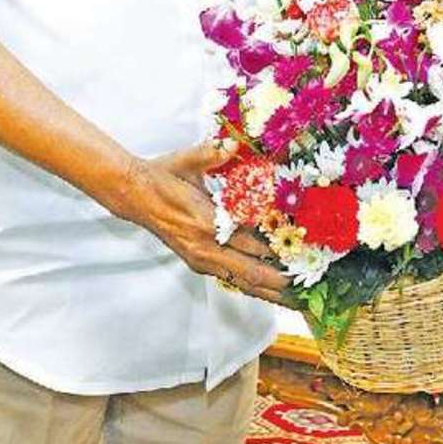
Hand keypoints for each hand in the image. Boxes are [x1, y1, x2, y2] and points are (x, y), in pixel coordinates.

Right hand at [113, 142, 292, 305]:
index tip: (304, 256)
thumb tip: (230, 144)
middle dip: (280, 282)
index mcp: (205, 223)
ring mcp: (201, 259)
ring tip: (295, 299)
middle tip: (308, 289)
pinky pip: (231, 278)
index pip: (249, 243)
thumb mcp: (188, 161)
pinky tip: (270, 290)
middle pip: (249, 272)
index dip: (278, 251)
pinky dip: (253, 285)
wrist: (134, 194)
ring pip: (241, 281)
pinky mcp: (199, 262)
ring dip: (269, 291)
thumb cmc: (163, 176)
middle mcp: (204, 248)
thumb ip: (211, 154)